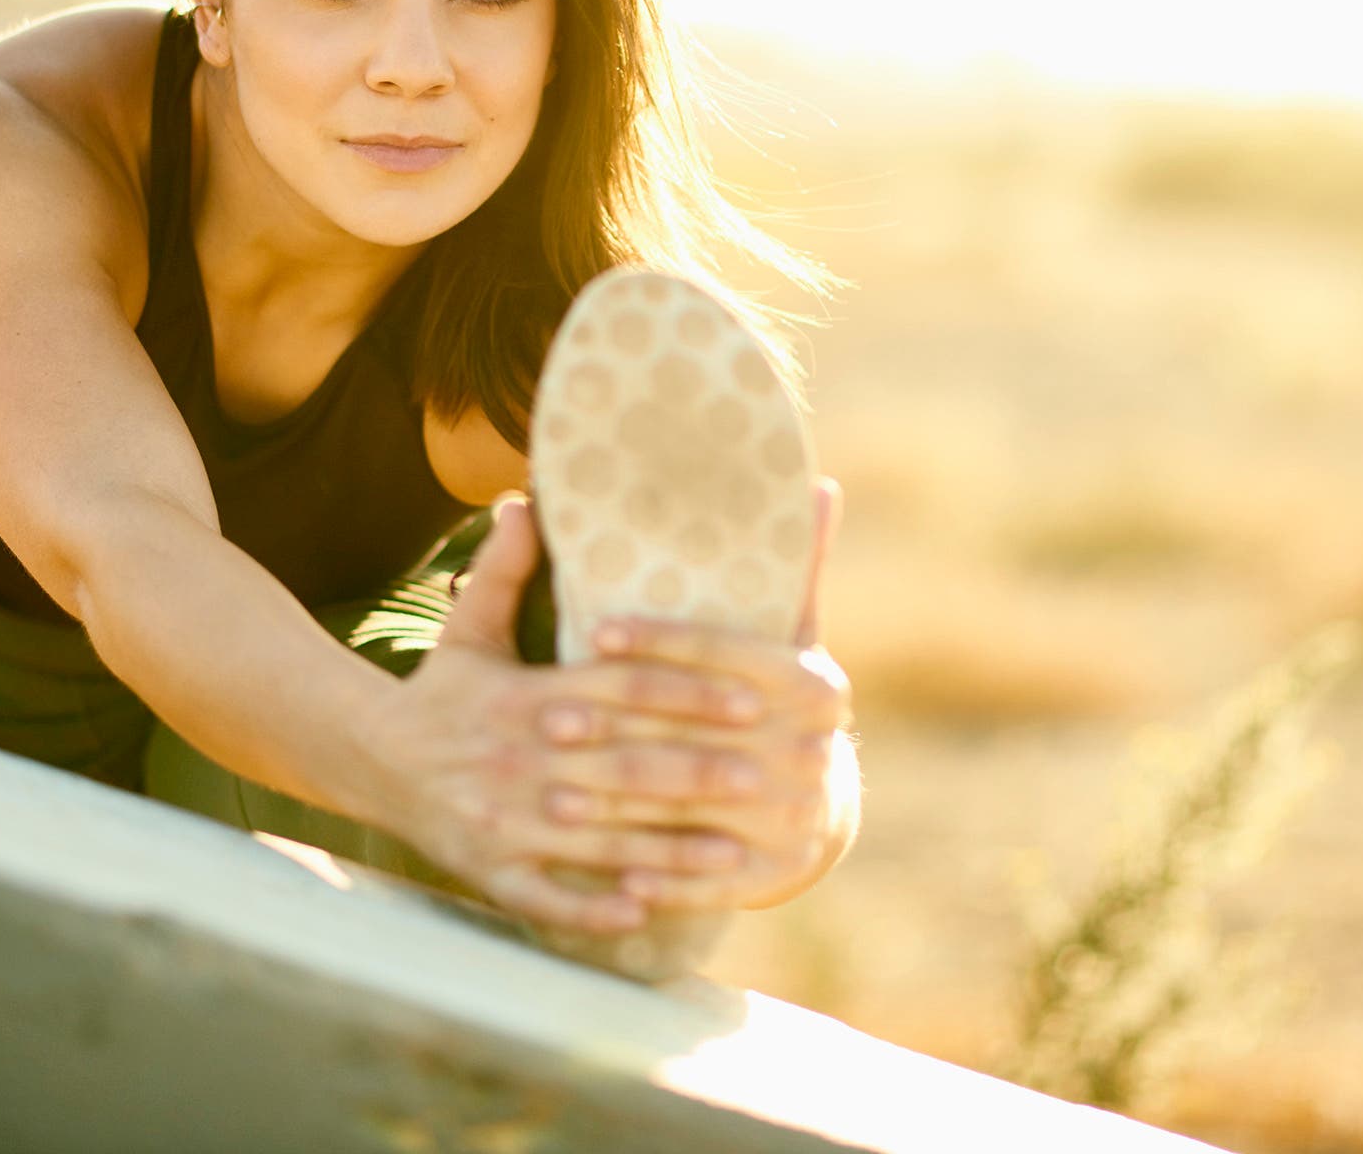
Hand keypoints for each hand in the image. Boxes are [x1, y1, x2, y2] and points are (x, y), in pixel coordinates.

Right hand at [364, 496, 771, 934]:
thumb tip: (527, 496)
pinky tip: (642, 909)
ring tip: (733, 856)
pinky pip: (545, 897)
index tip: (752, 701)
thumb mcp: (469, 628)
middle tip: (765, 780)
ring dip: (668, 850)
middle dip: (696, 775)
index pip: (622, 690)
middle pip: (623, 765)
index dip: (688, 693)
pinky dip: (591, 906)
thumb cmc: (440, 693)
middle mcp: (521, 760)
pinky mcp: (487, 872)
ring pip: (599, 838)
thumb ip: (507, 568)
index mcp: (528, 698)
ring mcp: (504, 822)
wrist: (365, 757)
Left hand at [529, 478, 857, 913]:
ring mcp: (797, 815)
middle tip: (544, 722)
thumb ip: (792, 568)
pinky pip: (707, 878)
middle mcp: (812, 749)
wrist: (818, 810)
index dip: (660, 640)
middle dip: (617, 731)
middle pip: (699, 734)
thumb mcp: (788, 640)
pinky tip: (603, 874)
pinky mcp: (776, 875)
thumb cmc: (780, 706)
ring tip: (551, 796)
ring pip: (692, 806)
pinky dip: (657, 880)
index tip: (593, 631)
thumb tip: (816, 481)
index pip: (727, 653)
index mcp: (813, 684)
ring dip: (618, 806)